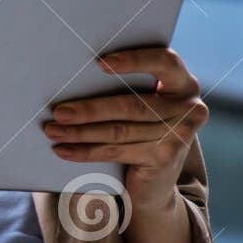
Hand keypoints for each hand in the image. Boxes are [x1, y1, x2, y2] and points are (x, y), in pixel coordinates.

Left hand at [40, 46, 207, 210]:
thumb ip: (126, 88)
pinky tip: (64, 149)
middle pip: (132, 105)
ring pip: (119, 130)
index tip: (101, 64)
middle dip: (90, 109)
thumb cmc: (141, 129)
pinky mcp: (165, 158)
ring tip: (53, 130)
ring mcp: (179, 135)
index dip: (135, 61)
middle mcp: (189, 108)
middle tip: (59, 111)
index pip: (164, 62)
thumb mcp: (141, 105)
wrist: (156, 181)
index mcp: (183, 83)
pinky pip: (116, 151)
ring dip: (80, 132)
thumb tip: (75, 78)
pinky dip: (85, 151)